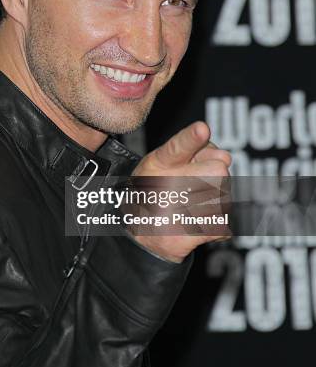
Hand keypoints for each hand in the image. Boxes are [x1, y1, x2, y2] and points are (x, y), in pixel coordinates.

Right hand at [130, 121, 231, 262]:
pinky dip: (215, 227)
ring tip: (192, 207)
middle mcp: (165, 186)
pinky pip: (222, 224)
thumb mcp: (164, 161)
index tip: (202, 129)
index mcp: (159, 162)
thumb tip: (224, 158)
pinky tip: (194, 224)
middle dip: (216, 176)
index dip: (191, 138)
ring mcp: (175, 214)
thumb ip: (193, 149)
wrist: (141, 233)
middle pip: (219, 169)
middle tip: (197, 185)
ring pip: (225, 198)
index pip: (178, 146)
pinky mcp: (187, 237)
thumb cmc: (157, 189)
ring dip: (216, 203)